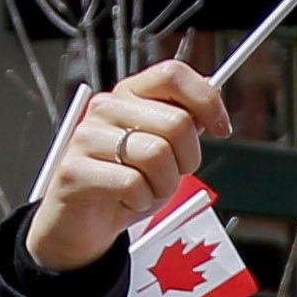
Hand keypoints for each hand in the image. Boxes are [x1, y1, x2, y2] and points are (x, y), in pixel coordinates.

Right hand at [24, 59, 231, 274]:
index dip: (206, 99)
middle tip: (170, 175)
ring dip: (163, 185)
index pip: (173, 75)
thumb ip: (182, 127)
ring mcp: (87, 137)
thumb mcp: (162, 152)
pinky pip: (133, 185)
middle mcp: (106, 108)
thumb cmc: (124, 185)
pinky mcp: (75, 170)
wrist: (82, 222)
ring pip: (157, 156)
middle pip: (177, 123)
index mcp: (129, 95)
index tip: (221, 128)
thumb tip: (211, 111)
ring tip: (146, 190)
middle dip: (187, 160)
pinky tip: (127, 201)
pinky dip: (141, 201)